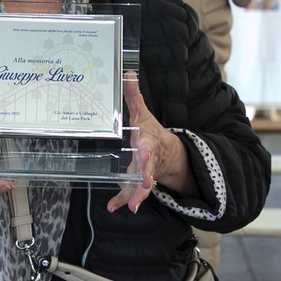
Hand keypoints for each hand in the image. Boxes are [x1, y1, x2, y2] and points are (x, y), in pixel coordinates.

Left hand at [107, 72, 193, 213]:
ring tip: (133, 204)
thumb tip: (127, 72)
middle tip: (145, 183)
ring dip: (138, 194)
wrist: (166, 153)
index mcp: (147, 142)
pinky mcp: (136, 183)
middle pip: (147, 168)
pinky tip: (113, 208)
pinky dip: (122, 201)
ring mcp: (143, 173)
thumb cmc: (149, 131)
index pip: (147, 145)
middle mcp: (147, 160)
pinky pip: (130, 194)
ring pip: (141, 185)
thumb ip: (133, 96)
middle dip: (145, 174)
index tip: (143, 152)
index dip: (145, 149)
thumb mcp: (142, 113)